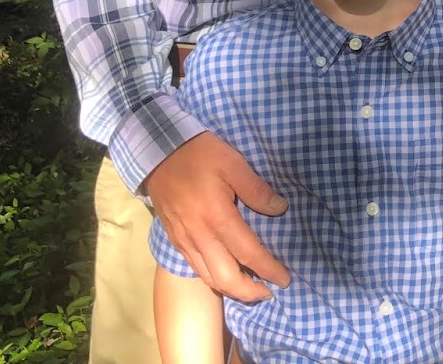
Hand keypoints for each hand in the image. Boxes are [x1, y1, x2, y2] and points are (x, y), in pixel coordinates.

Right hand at [142, 132, 289, 301]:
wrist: (157, 152)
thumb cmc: (200, 154)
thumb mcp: (234, 163)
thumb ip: (257, 189)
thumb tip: (279, 209)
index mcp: (217, 217)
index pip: (248, 252)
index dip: (268, 269)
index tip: (285, 279)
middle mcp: (199, 236)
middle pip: (225, 277)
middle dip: (249, 291)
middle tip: (269, 292)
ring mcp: (184, 240)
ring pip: (208, 277)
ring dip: (231, 289)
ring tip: (251, 289)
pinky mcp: (175, 240)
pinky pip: (196, 268)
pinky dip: (213, 278)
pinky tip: (225, 275)